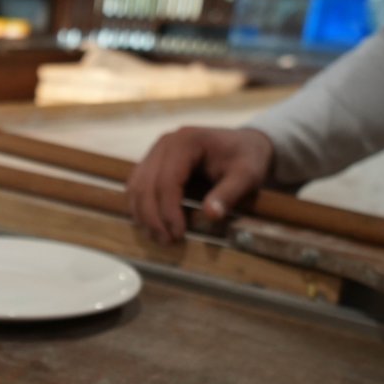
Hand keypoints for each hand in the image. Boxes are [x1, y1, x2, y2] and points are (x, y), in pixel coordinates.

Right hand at [125, 127, 273, 244]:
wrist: (245, 144)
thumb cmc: (247, 158)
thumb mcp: (247, 175)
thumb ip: (229, 194)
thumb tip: (211, 215)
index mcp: (186, 142)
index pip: (167, 180)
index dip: (168, 211)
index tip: (178, 235)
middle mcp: (165, 143)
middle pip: (145, 185)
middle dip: (153, 218)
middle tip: (167, 241)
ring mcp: (155, 151)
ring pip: (135, 187)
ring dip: (143, 215)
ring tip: (159, 237)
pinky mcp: (152, 162)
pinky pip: (137, 186)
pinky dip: (141, 208)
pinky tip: (153, 225)